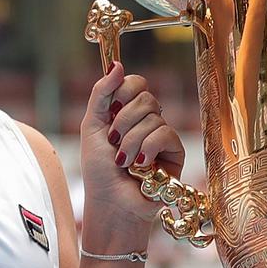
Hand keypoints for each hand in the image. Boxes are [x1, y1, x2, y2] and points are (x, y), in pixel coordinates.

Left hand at [78, 62, 186, 248]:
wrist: (110, 203)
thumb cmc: (98, 171)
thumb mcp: (91, 127)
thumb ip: (101, 93)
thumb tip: (116, 64)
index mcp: (127, 112)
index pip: (136, 83)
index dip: (123, 91)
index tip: (109, 111)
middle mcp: (147, 121)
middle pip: (145, 98)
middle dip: (123, 122)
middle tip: (114, 142)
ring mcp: (162, 136)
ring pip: (153, 117)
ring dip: (131, 142)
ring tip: (124, 162)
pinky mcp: (175, 153)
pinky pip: (165, 133)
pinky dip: (147, 149)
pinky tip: (140, 166)